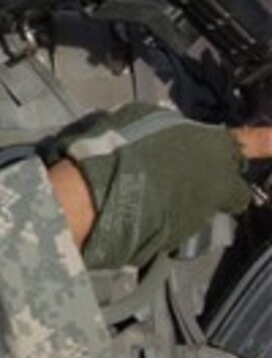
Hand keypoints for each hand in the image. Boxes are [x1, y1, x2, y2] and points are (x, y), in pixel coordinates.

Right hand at [44, 104, 256, 270]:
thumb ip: (169, 129)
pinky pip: (178, 223)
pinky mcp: (178, 238)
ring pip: (204, 207)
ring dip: (185, 198)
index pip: (252, 142)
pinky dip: (164, 215)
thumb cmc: (123, 145)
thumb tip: (168, 135)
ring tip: (149, 188)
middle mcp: (218, 183)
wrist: (101, 194)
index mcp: (215, 146)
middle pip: (234, 189)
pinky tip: (137, 205)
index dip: (266, 141)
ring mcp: (200, 214)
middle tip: (192, 174)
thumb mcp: (143, 119)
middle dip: (222, 184)